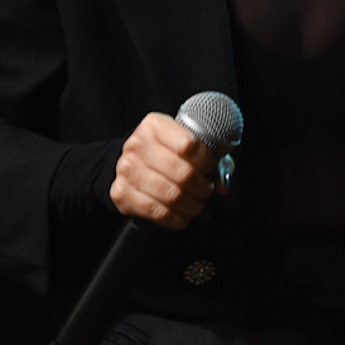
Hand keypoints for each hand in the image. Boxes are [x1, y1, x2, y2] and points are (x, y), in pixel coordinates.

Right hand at [108, 111, 219, 227]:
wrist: (131, 162)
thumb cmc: (165, 152)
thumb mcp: (184, 142)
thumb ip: (209, 158)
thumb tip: (223, 184)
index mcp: (155, 126)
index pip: (189, 145)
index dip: (206, 161)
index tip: (210, 168)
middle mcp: (137, 145)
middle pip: (182, 173)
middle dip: (202, 187)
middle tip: (206, 190)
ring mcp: (126, 170)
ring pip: (171, 195)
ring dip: (192, 205)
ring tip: (197, 203)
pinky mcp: (121, 193)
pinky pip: (156, 212)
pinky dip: (176, 218)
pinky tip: (183, 215)